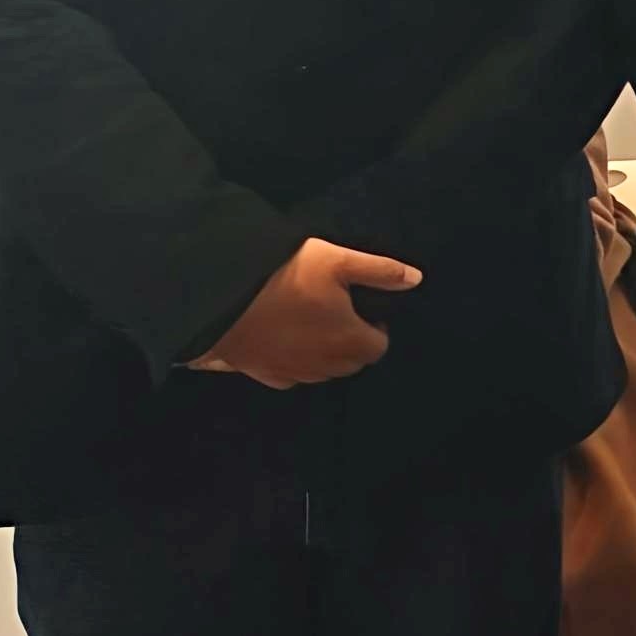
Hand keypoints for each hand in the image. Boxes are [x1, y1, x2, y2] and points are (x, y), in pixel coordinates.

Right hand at [191, 240, 420, 388]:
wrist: (220, 295)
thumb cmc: (285, 274)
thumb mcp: (338, 260)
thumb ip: (380, 271)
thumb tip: (415, 280)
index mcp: (348, 341)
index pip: (378, 348)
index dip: (377, 329)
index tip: (364, 310)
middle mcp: (323, 367)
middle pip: (351, 363)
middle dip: (353, 343)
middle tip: (339, 313)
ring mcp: (291, 374)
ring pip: (322, 373)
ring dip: (325, 355)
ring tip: (312, 323)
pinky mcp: (262, 375)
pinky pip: (291, 376)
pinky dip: (296, 362)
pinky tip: (285, 339)